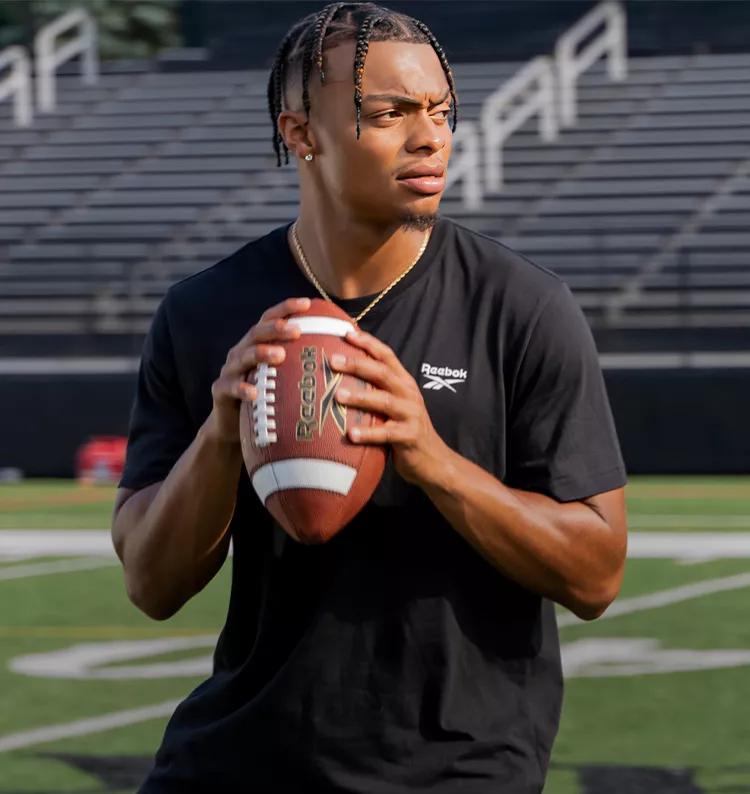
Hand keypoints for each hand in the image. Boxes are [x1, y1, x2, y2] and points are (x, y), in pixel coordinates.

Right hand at [205, 297, 310, 443]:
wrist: (233, 424)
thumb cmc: (266, 399)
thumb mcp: (282, 379)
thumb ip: (300, 365)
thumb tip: (340, 355)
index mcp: (256, 344)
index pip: (269, 319)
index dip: (286, 308)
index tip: (307, 303)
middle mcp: (241, 352)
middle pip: (257, 333)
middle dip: (276, 328)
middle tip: (297, 330)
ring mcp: (229, 370)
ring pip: (243, 356)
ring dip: (261, 353)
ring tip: (280, 355)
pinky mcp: (220, 390)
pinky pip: (230, 387)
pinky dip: (242, 389)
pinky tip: (254, 393)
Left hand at [331, 329, 447, 485]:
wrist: (432, 459)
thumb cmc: (404, 429)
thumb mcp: (394, 404)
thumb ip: (376, 390)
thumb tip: (339, 378)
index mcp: (404, 382)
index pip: (386, 355)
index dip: (368, 343)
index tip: (346, 333)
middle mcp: (408, 394)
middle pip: (382, 373)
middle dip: (357, 364)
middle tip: (333, 361)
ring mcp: (411, 414)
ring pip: (384, 401)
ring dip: (360, 397)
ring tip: (338, 395)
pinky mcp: (409, 436)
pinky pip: (386, 433)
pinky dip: (368, 433)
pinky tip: (351, 434)